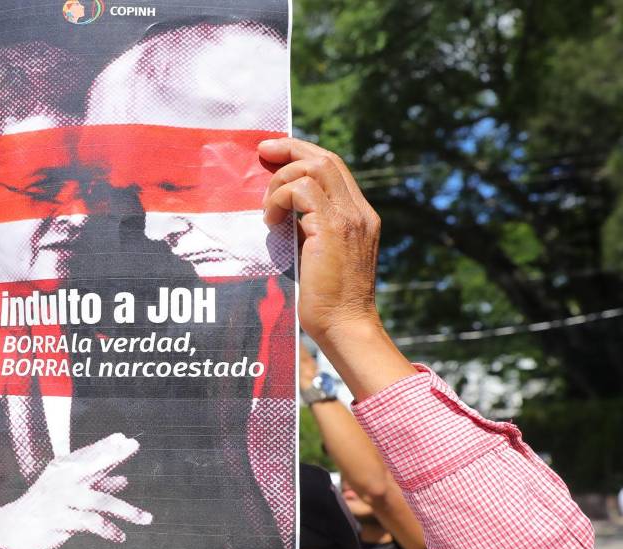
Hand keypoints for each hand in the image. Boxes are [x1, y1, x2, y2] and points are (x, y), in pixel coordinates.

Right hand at [0, 433, 150, 548]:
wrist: (12, 529)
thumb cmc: (45, 507)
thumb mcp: (69, 492)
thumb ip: (96, 484)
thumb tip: (124, 479)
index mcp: (63, 469)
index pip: (89, 453)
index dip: (107, 445)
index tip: (125, 438)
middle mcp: (62, 479)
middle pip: (93, 464)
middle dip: (114, 455)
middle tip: (133, 445)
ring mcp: (61, 499)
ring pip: (100, 500)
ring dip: (126, 510)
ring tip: (146, 518)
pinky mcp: (60, 520)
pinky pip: (91, 523)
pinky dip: (108, 530)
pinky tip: (120, 536)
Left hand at [259, 137, 416, 397]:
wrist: (345, 326)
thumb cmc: (329, 302)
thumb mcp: (320, 255)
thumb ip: (310, 230)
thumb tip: (283, 214)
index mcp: (360, 216)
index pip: (334, 168)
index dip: (304, 154)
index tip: (276, 154)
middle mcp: (360, 212)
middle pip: (326, 158)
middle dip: (290, 149)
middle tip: (262, 152)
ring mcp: (350, 218)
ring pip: (315, 167)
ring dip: (282, 180)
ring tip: (268, 208)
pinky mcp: (333, 229)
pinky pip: (301, 191)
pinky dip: (280, 199)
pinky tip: (271, 221)